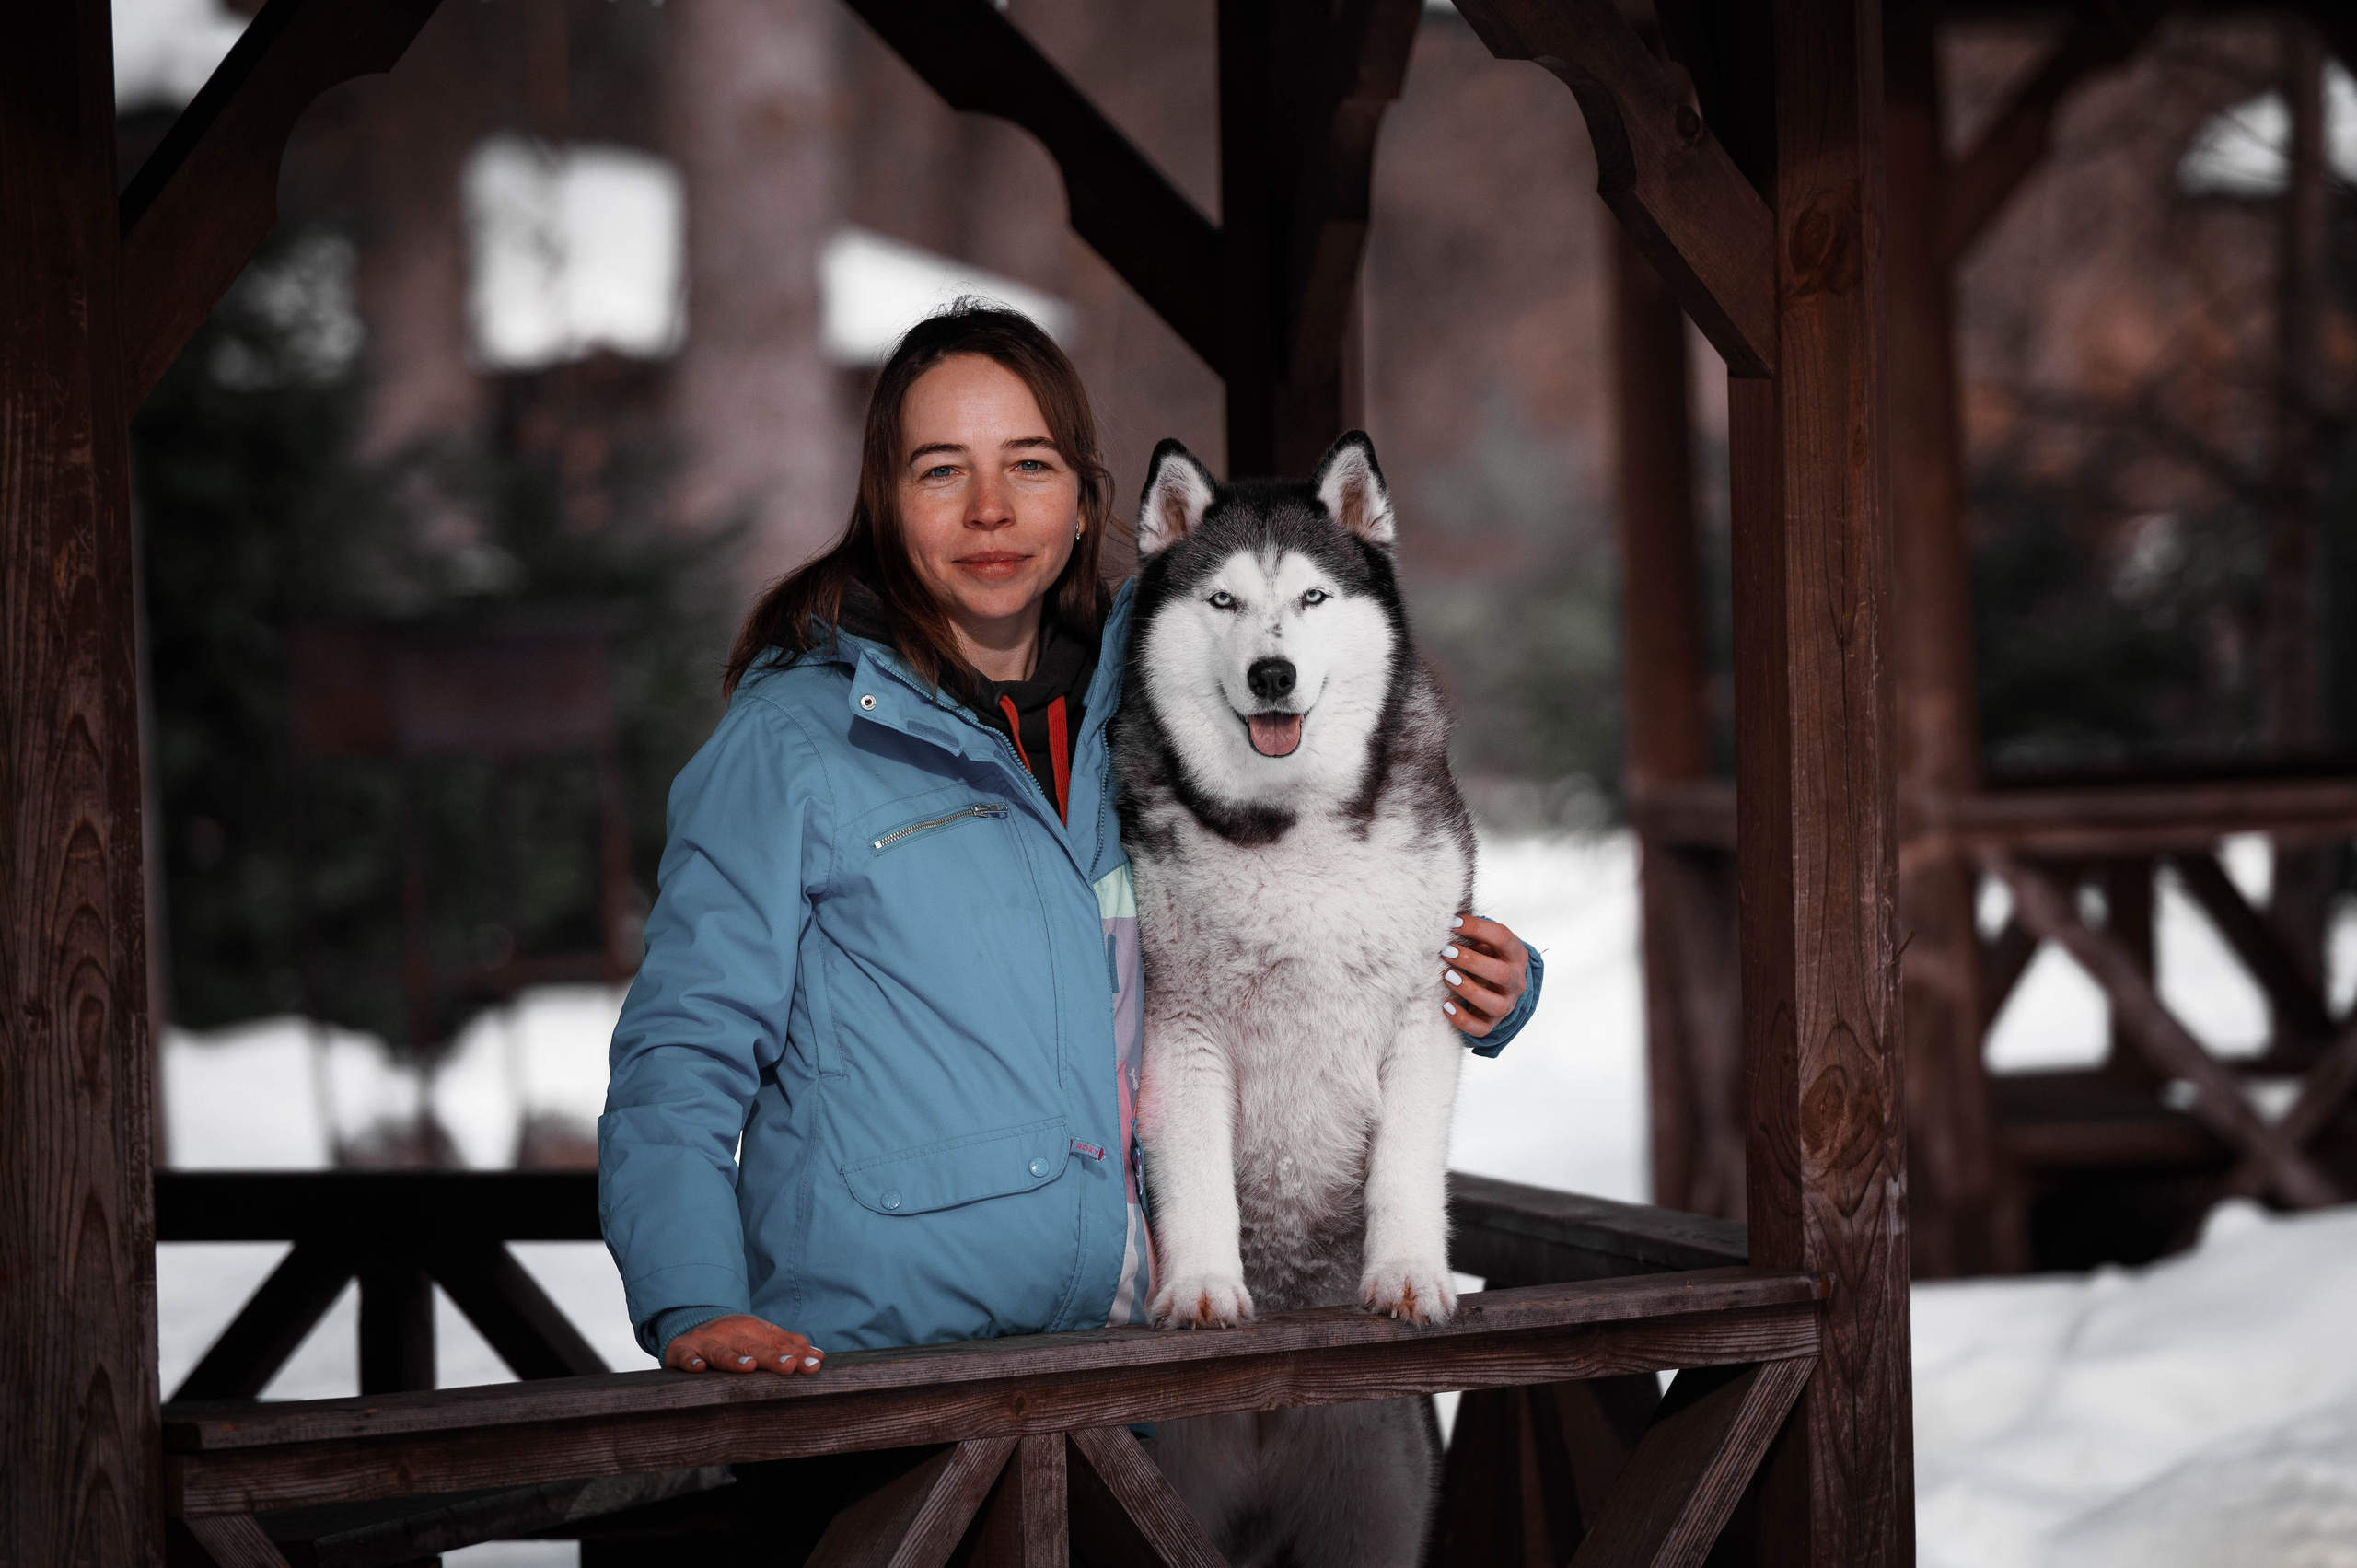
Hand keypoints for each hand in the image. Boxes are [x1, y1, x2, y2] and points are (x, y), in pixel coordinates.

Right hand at [663, 1314, 825, 1375]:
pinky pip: (685, 1356)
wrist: (689, 1323)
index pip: (777, 1344)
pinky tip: (698, 1368)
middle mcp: (731, 1333)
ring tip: (749, 1367)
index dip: (796, 1354)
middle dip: (772, 1357)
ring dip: (734, 1359)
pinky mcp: (681, 1350)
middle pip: (753, 1347)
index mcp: (752, 1330)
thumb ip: (788, 1345)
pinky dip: (690, 1361)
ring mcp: (705, 1342)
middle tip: (790, 1366)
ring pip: (721, 1352)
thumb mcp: (760, 1336)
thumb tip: (819, 1356)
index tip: (814, 1365)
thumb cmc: (732, 1337)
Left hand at [1440, 913, 1528, 1038]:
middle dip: (1473, 962)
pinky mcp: (1491, 1024)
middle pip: (1502, 974)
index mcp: (1516, 956)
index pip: (1503, 938)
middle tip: (1447, 951)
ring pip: (1494, 1004)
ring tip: (1447, 976)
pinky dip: (1462, 1019)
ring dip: (1468, 989)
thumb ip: (1473, 935)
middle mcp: (1516, 981)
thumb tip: (1447, 919)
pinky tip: (1446, 1006)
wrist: (1497, 991)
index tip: (1452, 923)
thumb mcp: (1486, 945)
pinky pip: (1480, 1028)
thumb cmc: (1486, 960)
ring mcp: (1506, 1005)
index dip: (1478, 928)